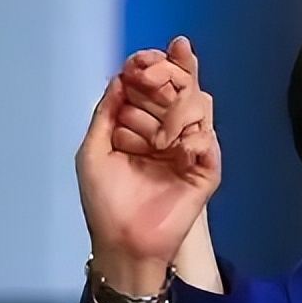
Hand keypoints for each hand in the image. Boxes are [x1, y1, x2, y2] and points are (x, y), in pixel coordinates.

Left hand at [76, 36, 219, 292]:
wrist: (122, 242)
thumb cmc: (106, 201)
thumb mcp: (93, 150)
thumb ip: (107, 112)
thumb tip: (121, 76)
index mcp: (146, 123)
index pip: (159, 83)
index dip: (154, 64)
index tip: (141, 60)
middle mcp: (171, 130)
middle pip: (184, 85)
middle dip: (166, 76)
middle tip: (147, 78)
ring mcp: (191, 149)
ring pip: (200, 106)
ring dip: (175, 111)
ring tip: (154, 139)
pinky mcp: (206, 171)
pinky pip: (208, 143)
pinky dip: (192, 141)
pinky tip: (174, 152)